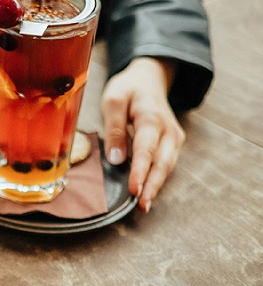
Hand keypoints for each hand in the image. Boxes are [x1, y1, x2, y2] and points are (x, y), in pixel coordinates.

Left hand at [101, 57, 183, 212]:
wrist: (149, 80)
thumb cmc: (128, 90)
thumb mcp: (113, 100)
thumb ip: (114, 128)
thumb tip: (116, 160)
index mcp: (151, 117)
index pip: (146, 149)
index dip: (140, 171)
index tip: (134, 189)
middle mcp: (167, 130)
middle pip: (161, 162)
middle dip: (151, 185)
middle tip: (141, 206)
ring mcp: (173, 138)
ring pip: (166, 166)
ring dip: (155, 186)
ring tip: (143, 205)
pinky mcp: (172, 144)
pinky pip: (165, 164)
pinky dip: (156, 179)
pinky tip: (146, 193)